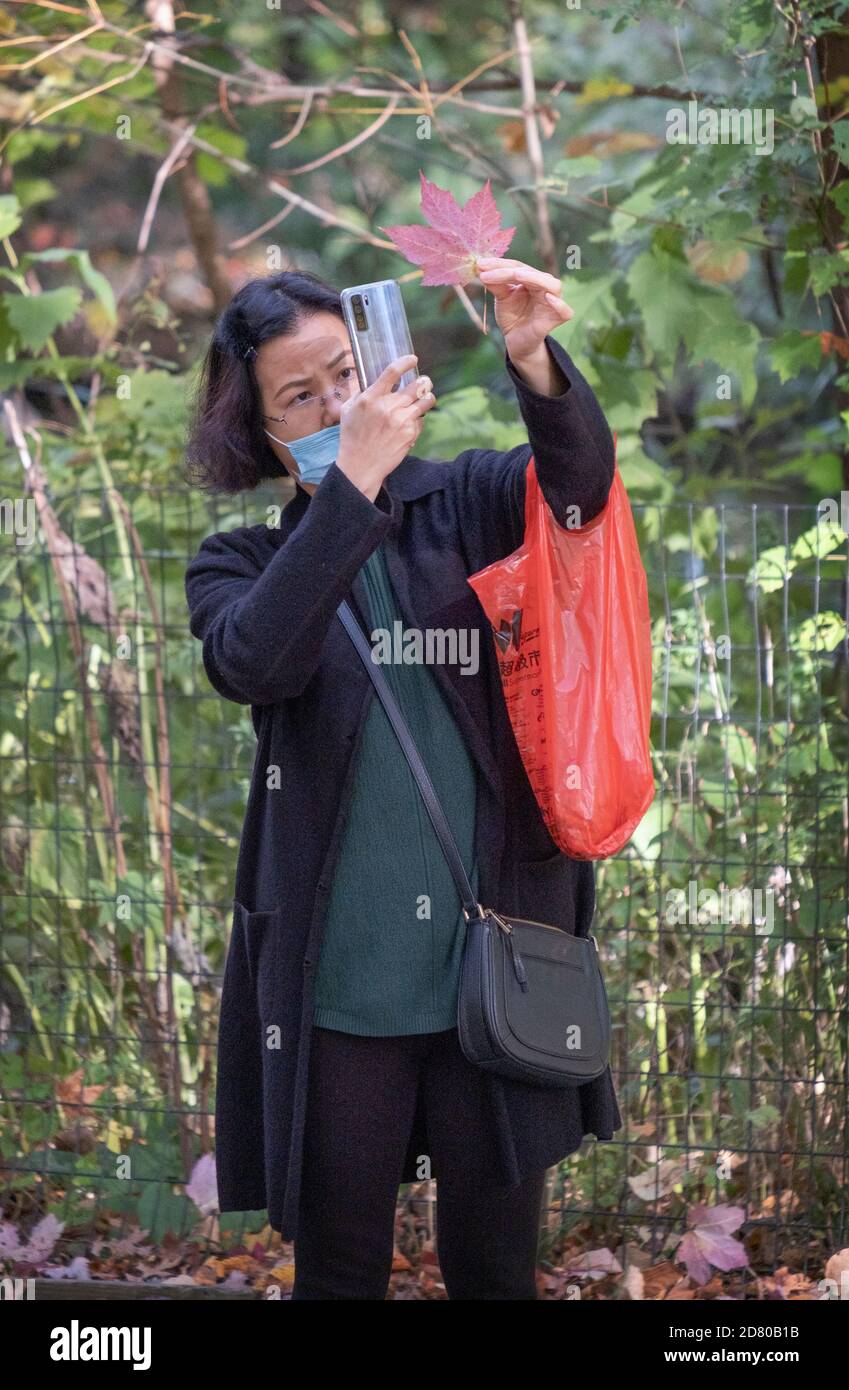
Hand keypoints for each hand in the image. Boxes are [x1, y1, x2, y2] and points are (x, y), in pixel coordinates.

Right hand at [335, 354, 435, 500]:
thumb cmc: (352, 437)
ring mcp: (402, 420)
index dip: (406, 362)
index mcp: (371, 397)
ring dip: (427, 398)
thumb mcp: (347, 410)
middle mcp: (388, 406)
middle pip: (418, 385)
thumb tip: (373, 382)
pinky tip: (410, 425)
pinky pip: (422, 421)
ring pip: (427, 401)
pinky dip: (418, 420)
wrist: (360, 466)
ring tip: (425, 399)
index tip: (413, 359)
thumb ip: (360, 394)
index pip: (392, 372)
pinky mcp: (410, 434)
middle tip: (424, 382)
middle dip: (424, 382)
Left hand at [476, 257, 573, 365]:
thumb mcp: (502, 298)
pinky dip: (559, 304)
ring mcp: (553, 303)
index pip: (518, 266)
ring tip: (517, 275)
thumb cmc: (512, 316)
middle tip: (491, 270)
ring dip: (535, 278)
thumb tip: (481, 267)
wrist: (515, 341)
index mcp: (532, 279)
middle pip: (532, 273)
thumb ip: (495, 284)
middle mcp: (545, 287)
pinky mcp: (556, 319)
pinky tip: (548, 297)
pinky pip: (565, 311)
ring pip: (552, 285)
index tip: (480, 264)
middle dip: (510, 270)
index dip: (500, 264)